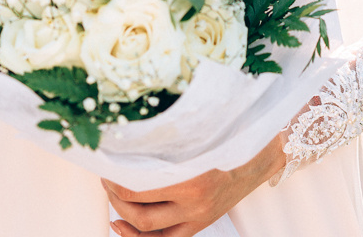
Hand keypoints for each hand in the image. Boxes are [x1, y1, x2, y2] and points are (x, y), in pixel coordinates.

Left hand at [102, 132, 285, 236]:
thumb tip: (129, 138)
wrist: (257, 157)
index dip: (115, 179)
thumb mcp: (196, 134)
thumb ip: (167, 139)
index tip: (105, 165)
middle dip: (115, 196)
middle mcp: (192, 201)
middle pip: (138, 210)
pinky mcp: (198, 225)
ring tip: (114, 197)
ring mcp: (196, 217)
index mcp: (191, 175)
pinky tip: (122, 226)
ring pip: (146, 228)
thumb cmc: (224, 137)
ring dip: (122, 214)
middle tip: (106, 179)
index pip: (137, 187)